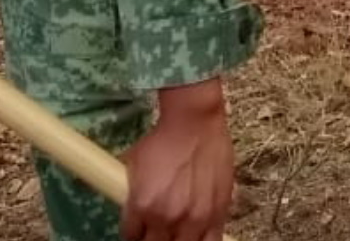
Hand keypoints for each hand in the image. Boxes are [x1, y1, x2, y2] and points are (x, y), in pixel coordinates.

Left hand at [123, 80, 234, 240]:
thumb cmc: (162, 139)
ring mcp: (195, 219)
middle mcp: (167, 218)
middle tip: (155, 231)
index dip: (134, 235)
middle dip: (153, 239)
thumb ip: (133, 197)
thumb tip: (134, 213)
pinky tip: (194, 235)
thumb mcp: (133, 167)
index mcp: (142, 206)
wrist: (194, 122)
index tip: (138, 232)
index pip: (131, 238)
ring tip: (175, 234)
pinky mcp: (218, 214)